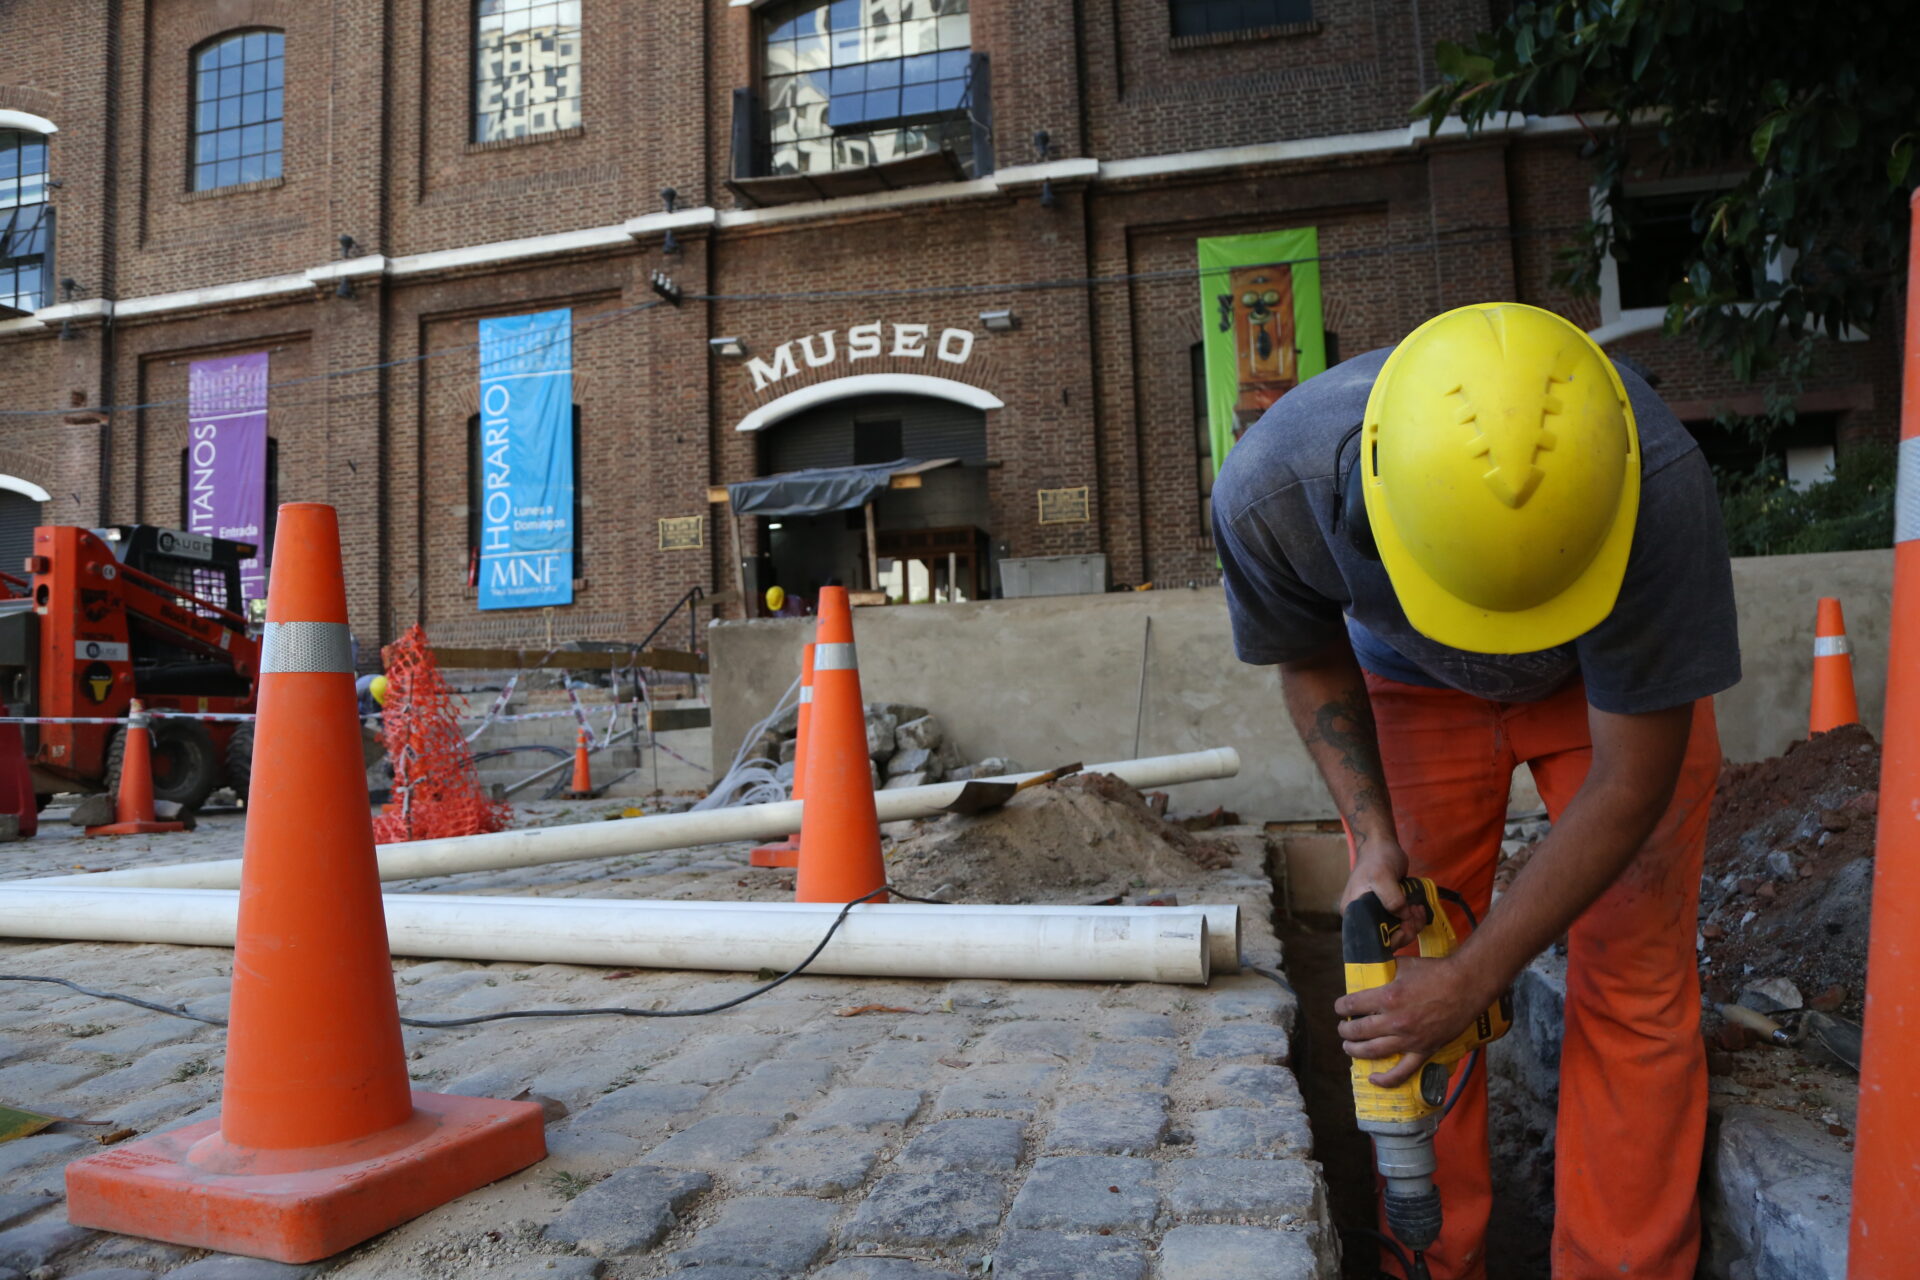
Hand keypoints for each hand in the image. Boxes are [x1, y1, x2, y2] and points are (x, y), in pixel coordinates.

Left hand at [1334, 954, 1493, 1087]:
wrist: (1466, 985)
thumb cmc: (1436, 972)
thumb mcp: (1403, 965)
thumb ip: (1383, 970)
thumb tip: (1370, 970)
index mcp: (1387, 997)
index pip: (1351, 1005)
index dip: (1341, 1007)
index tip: (1340, 1008)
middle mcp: (1395, 1021)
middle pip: (1357, 1031)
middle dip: (1345, 1030)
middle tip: (1343, 1028)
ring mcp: (1409, 1039)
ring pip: (1372, 1052)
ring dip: (1355, 1051)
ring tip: (1349, 1047)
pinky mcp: (1424, 1050)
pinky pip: (1402, 1071)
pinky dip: (1386, 1079)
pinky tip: (1373, 1078)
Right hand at [1340, 838, 1417, 949]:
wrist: (1381, 844)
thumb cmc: (1378, 858)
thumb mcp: (1383, 876)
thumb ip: (1392, 898)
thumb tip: (1403, 917)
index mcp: (1353, 913)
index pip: (1372, 940)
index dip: (1392, 938)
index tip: (1407, 925)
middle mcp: (1360, 917)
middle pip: (1385, 938)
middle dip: (1405, 931)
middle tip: (1416, 915)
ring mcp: (1373, 913)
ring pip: (1395, 931)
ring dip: (1411, 925)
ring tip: (1418, 909)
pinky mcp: (1385, 909)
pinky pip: (1399, 922)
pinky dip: (1411, 920)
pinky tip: (1417, 909)